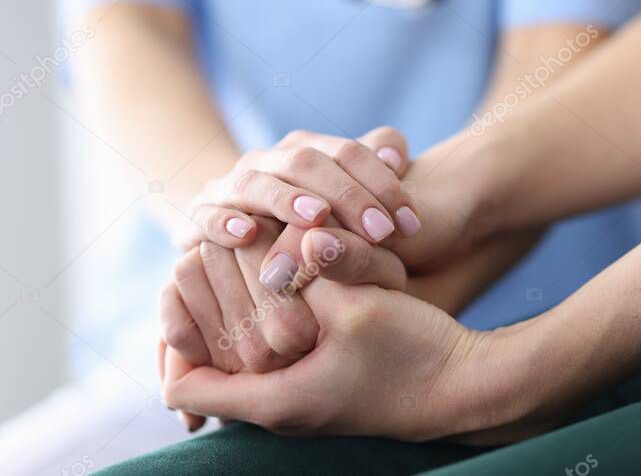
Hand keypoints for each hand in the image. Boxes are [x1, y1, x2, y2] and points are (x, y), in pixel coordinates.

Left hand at [162, 278, 498, 440]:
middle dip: (205, 311)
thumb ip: (313, 270)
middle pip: (204, 366)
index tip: (191, 282)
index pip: (181, 384)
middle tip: (213, 256)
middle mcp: (276, 406)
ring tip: (248, 260)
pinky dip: (266, 315)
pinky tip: (285, 275)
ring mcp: (297, 396)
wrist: (465, 386)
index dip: (176, 334)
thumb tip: (286, 234)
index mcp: (274, 398)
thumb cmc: (415, 356)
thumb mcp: (362, 307)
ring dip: (237, 309)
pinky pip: (267, 349)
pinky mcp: (318, 380)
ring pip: (237, 353)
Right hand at [174, 127, 420, 266]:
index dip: (383, 182)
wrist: (232, 236)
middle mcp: (268, 162)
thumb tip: (396, 152)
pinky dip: (225, 223)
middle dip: (347, 195)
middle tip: (382, 231)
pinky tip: (247, 235)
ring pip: (256, 182)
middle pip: (307, 161)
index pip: (348, 151)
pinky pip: (208, 216)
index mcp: (307, 150)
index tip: (411, 223)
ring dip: (287, 199)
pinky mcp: (199, 218)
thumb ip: (374, 168)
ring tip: (317, 217)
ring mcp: (230, 187)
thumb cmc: (309, 227)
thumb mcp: (347, 200)